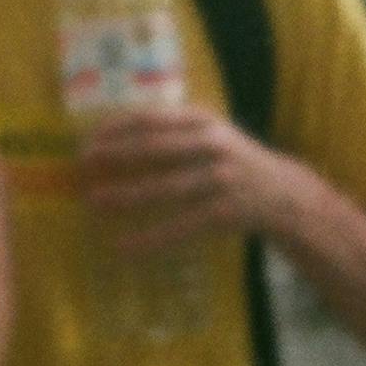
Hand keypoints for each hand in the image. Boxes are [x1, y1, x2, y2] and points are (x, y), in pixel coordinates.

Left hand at [75, 105, 286, 252]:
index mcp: (205, 121)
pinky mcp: (225, 213)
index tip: (89, 137)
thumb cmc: (232, 161)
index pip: (153, 118)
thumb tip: (114, 137)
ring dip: (126, 195)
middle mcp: (214, 145)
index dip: (118, 127)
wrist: (283, 193)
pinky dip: (150, 239)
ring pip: (165, 188)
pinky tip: (124, 247)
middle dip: (115, 155)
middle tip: (82, 163)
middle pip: (156, 148)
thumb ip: (173, 130)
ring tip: (94, 200)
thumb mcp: (210, 133)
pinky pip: (180, 227)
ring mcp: (222, 179)